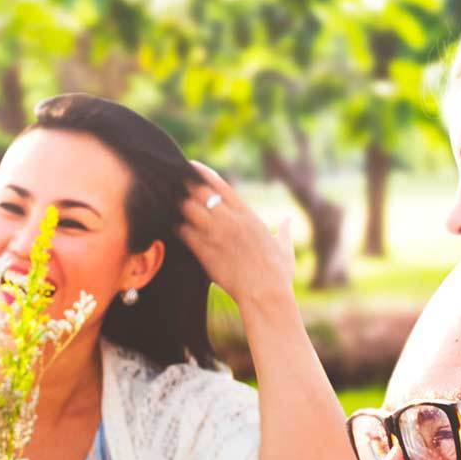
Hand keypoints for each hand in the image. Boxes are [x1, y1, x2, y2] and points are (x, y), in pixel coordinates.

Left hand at [174, 160, 296, 310]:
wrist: (265, 294)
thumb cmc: (277, 273)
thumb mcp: (284, 247)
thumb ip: (284, 230)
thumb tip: (289, 220)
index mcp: (247, 216)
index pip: (220, 186)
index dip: (203, 174)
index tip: (191, 166)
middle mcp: (230, 221)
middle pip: (200, 194)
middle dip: (186, 189)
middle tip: (174, 185)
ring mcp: (216, 236)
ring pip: (189, 210)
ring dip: (181, 207)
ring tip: (171, 206)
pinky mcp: (205, 252)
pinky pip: (185, 233)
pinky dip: (178, 228)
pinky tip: (174, 227)